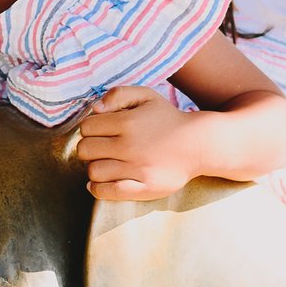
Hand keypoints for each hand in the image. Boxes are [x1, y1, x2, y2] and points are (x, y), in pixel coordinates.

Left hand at [76, 87, 200, 201]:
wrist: (199, 144)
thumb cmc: (167, 119)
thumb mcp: (146, 96)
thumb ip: (118, 94)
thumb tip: (95, 109)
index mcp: (128, 121)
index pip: (86, 127)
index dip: (90, 129)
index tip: (100, 132)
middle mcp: (130, 146)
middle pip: (86, 150)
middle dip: (89, 148)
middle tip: (101, 148)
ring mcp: (138, 168)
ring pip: (94, 171)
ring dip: (95, 168)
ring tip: (106, 164)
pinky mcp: (145, 188)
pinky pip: (108, 192)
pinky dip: (98, 188)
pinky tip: (100, 182)